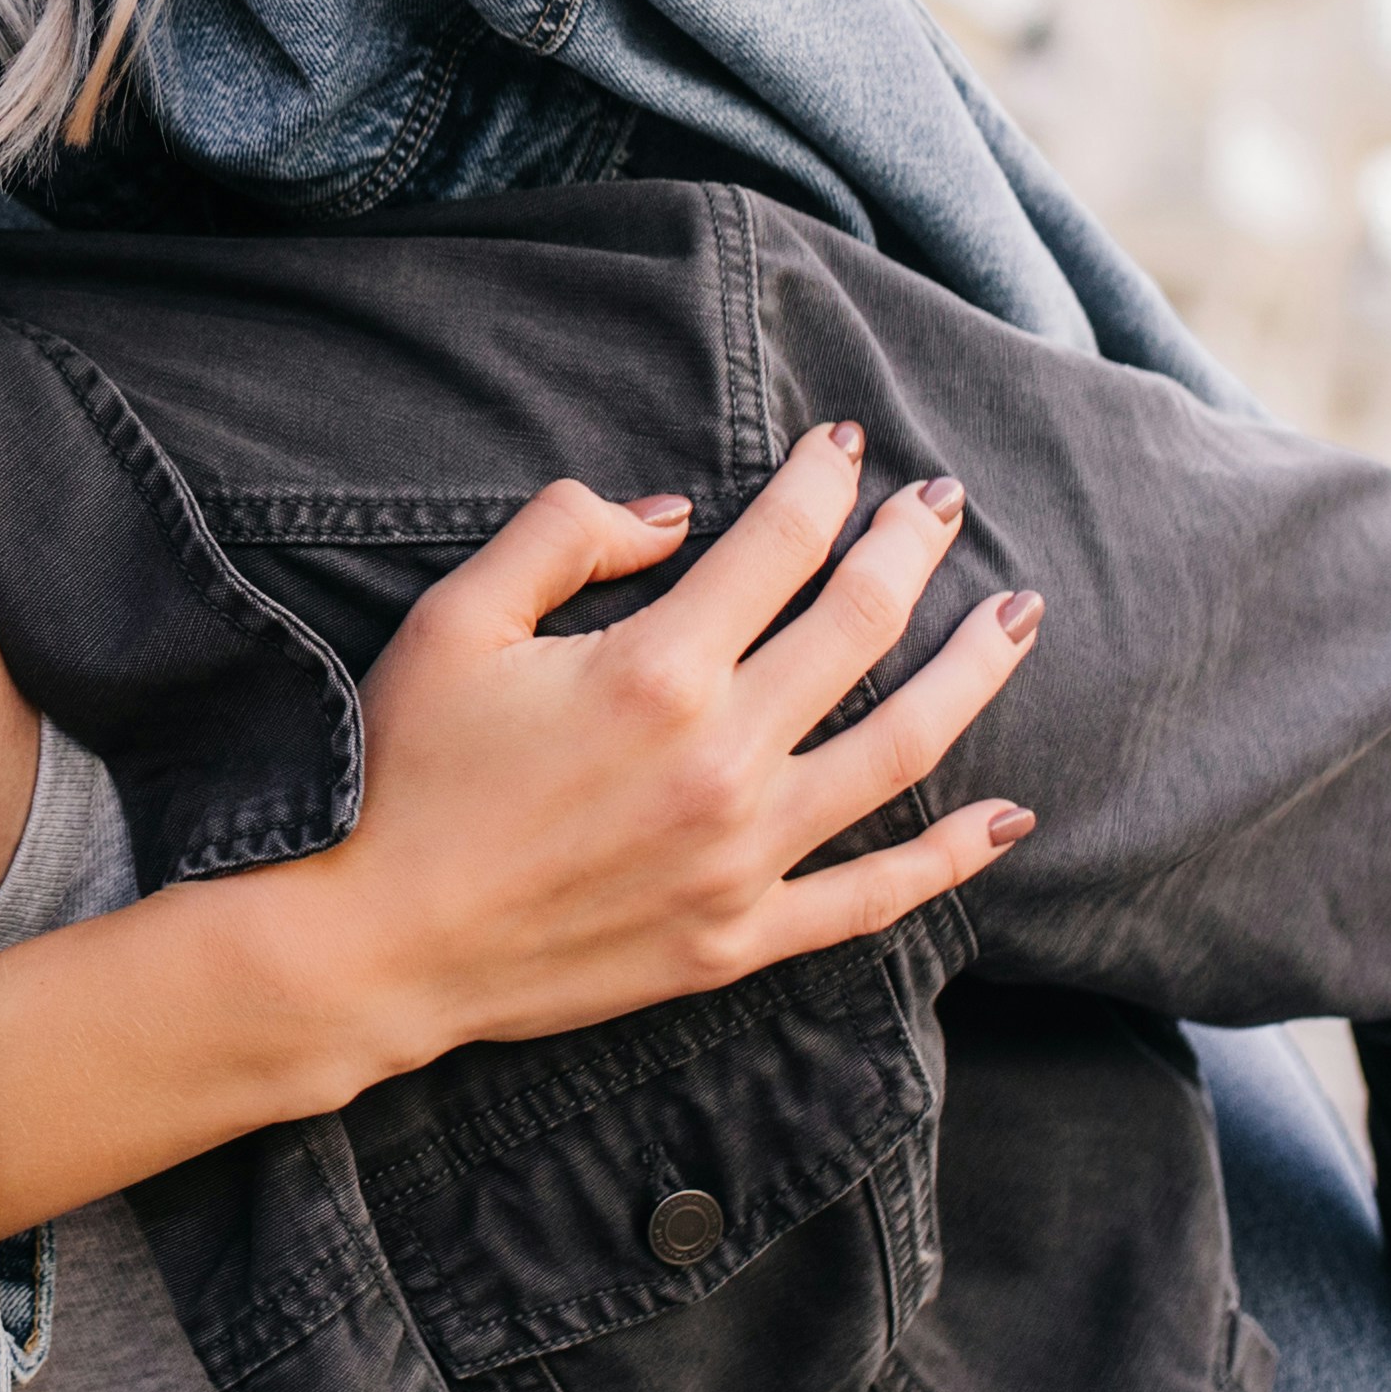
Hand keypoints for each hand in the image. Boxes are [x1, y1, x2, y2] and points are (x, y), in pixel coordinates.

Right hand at [294, 427, 1038, 1080]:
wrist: (372, 945)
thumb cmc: (404, 771)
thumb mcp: (457, 619)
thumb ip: (563, 534)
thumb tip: (674, 514)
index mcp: (657, 668)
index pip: (780, 545)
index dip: (823, 483)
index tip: (848, 446)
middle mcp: (723, 758)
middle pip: (860, 625)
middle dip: (913, 546)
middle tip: (946, 502)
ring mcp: (744, 856)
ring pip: (902, 747)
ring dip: (972, 673)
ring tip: (1017, 618)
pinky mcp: (741, 939)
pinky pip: (875, 896)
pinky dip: (951, 857)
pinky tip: (1008, 816)